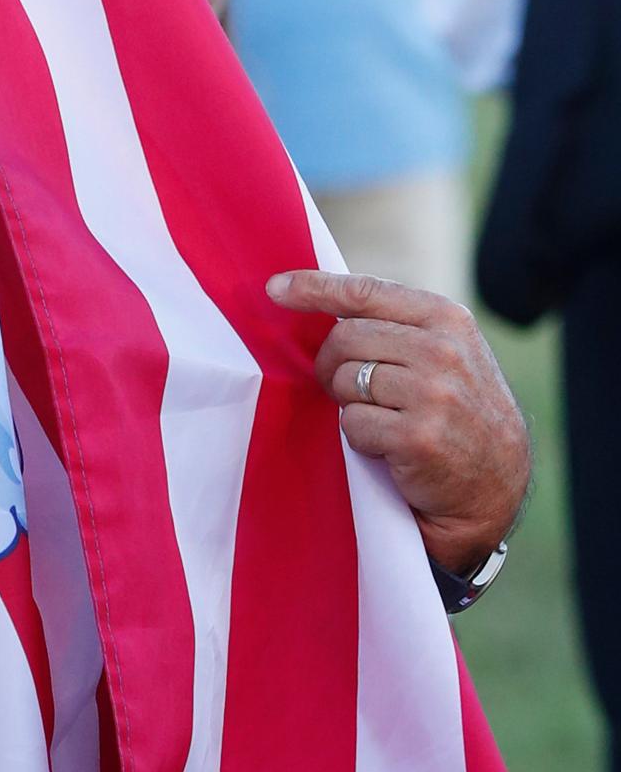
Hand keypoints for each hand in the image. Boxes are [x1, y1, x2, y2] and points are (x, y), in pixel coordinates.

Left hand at [267, 267, 531, 574]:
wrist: (495, 483)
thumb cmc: (459, 413)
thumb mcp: (446, 354)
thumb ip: (399, 328)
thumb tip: (323, 307)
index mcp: (447, 319)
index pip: (366, 293)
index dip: (315, 288)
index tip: (276, 288)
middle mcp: (443, 350)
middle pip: (345, 338)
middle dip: (332, 365)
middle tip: (346, 389)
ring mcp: (433, 394)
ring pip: (346, 381)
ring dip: (350, 404)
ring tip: (384, 419)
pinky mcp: (417, 437)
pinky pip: (352, 423)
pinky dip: (359, 438)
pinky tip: (389, 447)